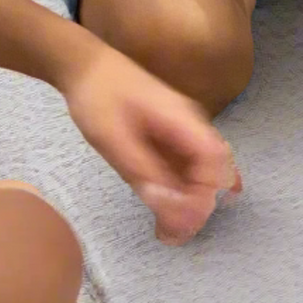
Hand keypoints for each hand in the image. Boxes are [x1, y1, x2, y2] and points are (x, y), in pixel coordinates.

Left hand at [58, 39, 239, 245]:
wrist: (86, 66)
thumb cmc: (99, 98)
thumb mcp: (113, 139)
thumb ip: (143, 172)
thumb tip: (171, 207)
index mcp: (183, 119)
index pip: (215, 160)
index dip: (203, 194)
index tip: (178, 220)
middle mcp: (192, 124)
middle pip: (215, 169)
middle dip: (200, 205)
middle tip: (171, 236)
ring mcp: (185, 130)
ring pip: (205, 171)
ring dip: (193, 203)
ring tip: (170, 233)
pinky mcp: (173, 136)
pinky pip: (190, 167)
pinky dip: (185, 192)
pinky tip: (176, 214)